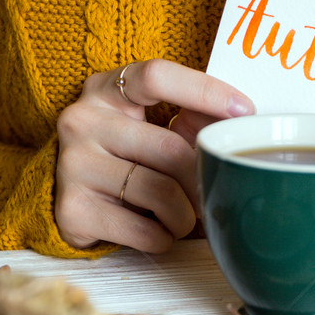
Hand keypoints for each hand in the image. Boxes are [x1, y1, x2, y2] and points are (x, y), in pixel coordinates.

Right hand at [55, 59, 254, 250]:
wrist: (70, 200)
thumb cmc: (126, 161)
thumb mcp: (153, 128)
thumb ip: (192, 118)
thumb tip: (240, 118)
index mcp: (104, 90)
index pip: (156, 77)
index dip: (205, 91)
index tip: (244, 111)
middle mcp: (81, 121)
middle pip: (169, 149)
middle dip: (201, 179)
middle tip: (212, 192)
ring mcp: (73, 165)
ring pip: (161, 193)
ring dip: (186, 216)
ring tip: (183, 218)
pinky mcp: (73, 210)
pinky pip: (144, 231)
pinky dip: (164, 238)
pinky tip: (158, 231)